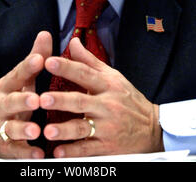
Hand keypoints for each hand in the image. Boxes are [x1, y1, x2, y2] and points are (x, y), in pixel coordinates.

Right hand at [0, 31, 51, 158]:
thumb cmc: (12, 100)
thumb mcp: (21, 80)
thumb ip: (34, 59)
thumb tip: (45, 33)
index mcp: (6, 86)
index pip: (17, 74)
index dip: (27, 67)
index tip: (40, 59)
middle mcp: (0, 106)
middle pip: (9, 102)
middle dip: (21, 100)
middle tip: (35, 99)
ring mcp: (1, 127)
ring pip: (10, 128)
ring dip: (23, 129)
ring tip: (35, 131)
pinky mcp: (5, 148)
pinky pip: (16, 152)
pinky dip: (27, 153)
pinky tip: (39, 154)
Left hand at [40, 37, 162, 157]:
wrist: (153, 128)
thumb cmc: (128, 98)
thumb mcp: (112, 76)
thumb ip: (89, 60)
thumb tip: (73, 42)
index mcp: (107, 85)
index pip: (84, 73)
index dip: (67, 67)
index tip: (49, 61)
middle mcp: (107, 105)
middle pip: (81, 101)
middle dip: (61, 100)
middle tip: (42, 98)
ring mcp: (107, 127)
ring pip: (83, 128)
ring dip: (64, 130)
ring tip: (47, 131)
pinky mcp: (107, 147)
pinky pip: (88, 150)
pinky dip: (73, 152)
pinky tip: (58, 153)